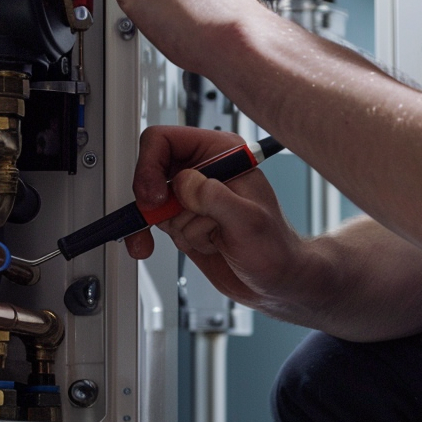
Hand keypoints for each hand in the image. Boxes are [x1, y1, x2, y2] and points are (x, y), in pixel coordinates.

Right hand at [125, 125, 306, 308]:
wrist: (275, 280)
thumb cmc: (275, 248)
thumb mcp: (249, 221)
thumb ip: (215, 197)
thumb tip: (184, 183)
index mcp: (222, 154)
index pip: (166, 140)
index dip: (151, 165)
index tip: (154, 196)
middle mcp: (204, 171)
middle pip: (152, 171)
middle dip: (158, 202)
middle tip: (164, 217)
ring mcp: (191, 198)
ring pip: (153, 203)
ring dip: (174, 227)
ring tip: (209, 238)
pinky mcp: (183, 221)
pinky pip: (152, 223)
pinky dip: (145, 235)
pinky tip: (146, 246)